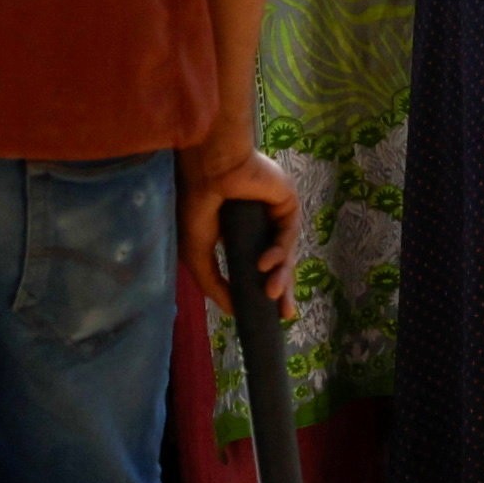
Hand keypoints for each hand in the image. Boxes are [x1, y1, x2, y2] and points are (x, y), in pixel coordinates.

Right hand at [180, 145, 300, 301]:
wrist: (208, 167)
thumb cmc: (196, 204)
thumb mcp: (198, 253)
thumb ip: (214, 283)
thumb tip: (233, 311)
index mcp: (239, 234)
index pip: (256, 265)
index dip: (262, 288)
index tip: (265, 315)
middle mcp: (259, 224)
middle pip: (278, 263)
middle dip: (282, 290)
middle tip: (283, 315)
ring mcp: (274, 213)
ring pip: (285, 252)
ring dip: (281, 276)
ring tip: (271, 293)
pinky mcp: (287, 203)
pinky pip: (287, 234)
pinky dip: (278, 252)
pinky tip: (265, 264)